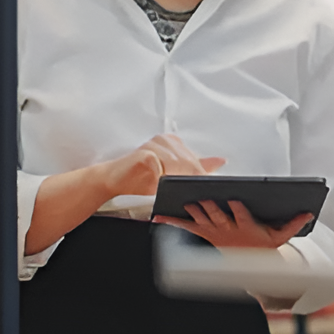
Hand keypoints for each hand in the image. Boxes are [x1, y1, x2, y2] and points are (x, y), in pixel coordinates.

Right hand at [101, 134, 224, 197]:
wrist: (113, 179)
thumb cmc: (141, 178)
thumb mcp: (173, 173)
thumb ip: (195, 166)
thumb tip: (220, 161)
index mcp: (174, 141)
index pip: (195, 160)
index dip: (197, 176)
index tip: (199, 187)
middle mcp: (165, 140)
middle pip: (188, 164)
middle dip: (187, 181)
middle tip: (185, 194)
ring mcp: (154, 144)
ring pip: (176, 167)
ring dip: (173, 182)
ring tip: (164, 189)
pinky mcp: (145, 154)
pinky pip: (160, 169)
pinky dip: (159, 180)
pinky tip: (154, 183)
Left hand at [154, 200, 313, 250]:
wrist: (250, 265)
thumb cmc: (264, 245)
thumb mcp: (281, 236)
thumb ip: (294, 224)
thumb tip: (310, 213)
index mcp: (246, 227)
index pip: (243, 217)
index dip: (239, 210)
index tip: (236, 201)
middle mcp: (229, 230)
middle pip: (218, 217)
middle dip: (210, 209)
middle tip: (201, 201)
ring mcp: (215, 232)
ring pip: (202, 220)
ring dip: (191, 213)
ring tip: (181, 206)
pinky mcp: (205, 233)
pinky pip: (186, 226)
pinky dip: (171, 221)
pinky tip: (157, 217)